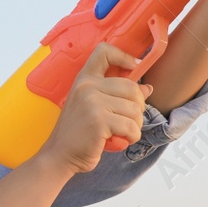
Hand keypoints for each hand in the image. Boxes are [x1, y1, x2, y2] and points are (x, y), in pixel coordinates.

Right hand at [35, 42, 149, 174]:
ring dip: (136, 125)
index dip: (124, 56)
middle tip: (128, 120)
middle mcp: (87, 86)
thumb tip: (147, 88)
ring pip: (135, 109)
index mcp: (84, 79)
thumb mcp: (93, 107)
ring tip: (122, 131)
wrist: (59, 155)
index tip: (134, 67)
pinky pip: (131, 126)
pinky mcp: (99, 121)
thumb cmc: (78, 132)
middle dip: (138, 107)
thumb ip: (117, 95)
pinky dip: (132, 136)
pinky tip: (122, 139)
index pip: (104, 51)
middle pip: (132, 87)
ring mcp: (92, 102)